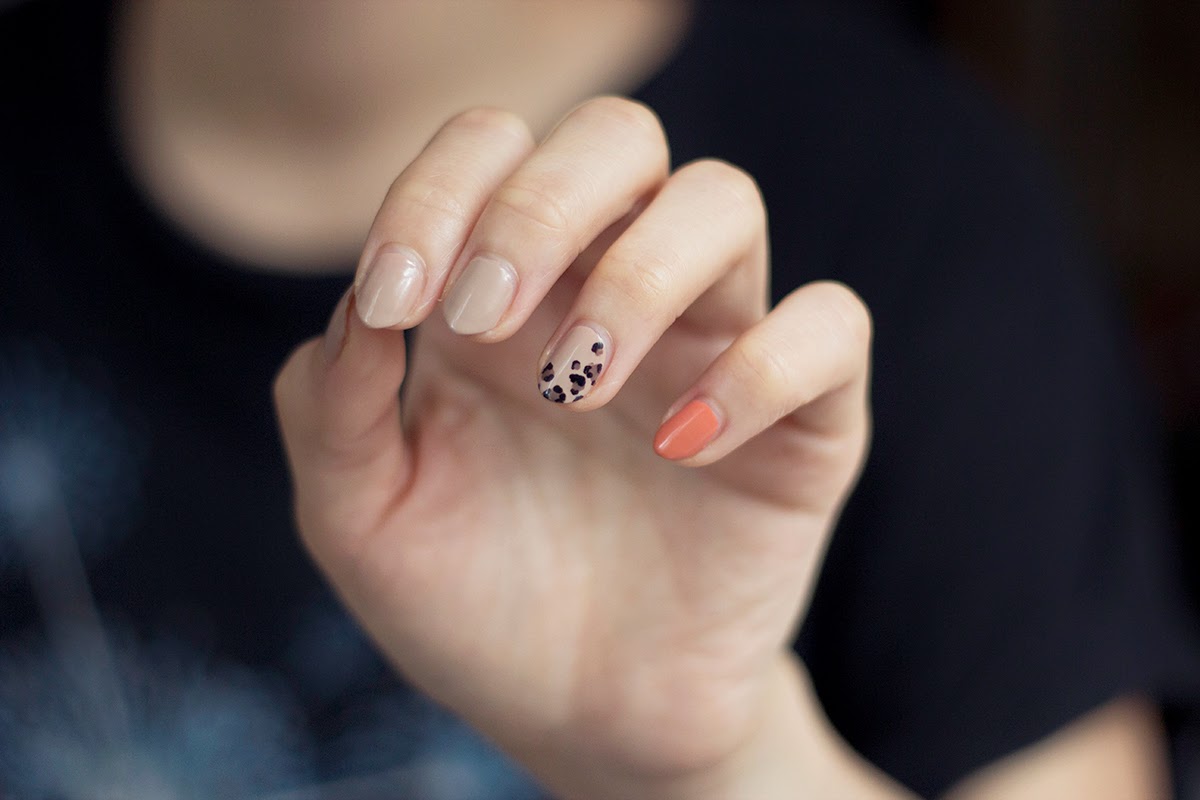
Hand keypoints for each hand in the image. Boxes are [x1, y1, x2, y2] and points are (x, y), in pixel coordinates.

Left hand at [273, 97, 871, 799]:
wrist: (581, 722)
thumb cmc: (471, 609)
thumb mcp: (360, 519)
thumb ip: (332, 402)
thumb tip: (364, 298)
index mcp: (504, 299)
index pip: (491, 150)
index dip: (437, 190)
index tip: (396, 301)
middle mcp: (610, 298)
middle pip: (618, 137)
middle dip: (540, 205)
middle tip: (483, 322)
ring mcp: (712, 350)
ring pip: (723, 202)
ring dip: (639, 273)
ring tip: (577, 388)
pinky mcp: (803, 423)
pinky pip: (829, 329)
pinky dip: (762, 367)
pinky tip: (685, 448)